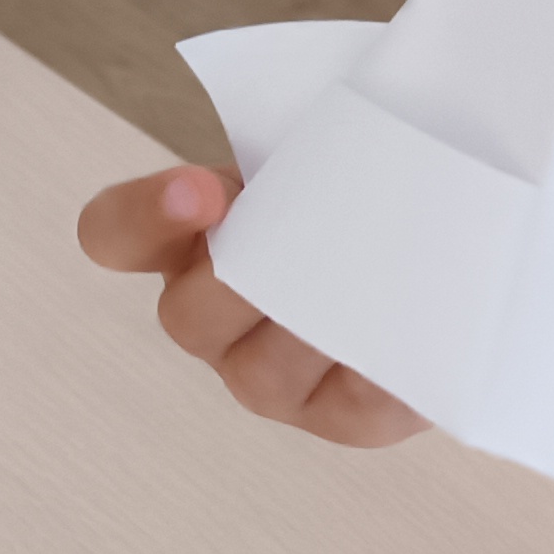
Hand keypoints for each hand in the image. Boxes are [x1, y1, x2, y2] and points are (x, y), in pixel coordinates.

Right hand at [75, 165, 425, 446]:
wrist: (440, 256)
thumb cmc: (363, 193)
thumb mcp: (324, 148)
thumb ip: (303, 137)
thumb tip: (334, 134)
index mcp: (186, 242)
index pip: (114, 233)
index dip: (145, 214)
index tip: (203, 189)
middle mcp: (214, 320)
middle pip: (188, 315)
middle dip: (243, 278)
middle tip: (308, 241)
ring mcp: (273, 380)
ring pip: (261, 371)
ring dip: (310, 327)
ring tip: (369, 286)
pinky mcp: (348, 418)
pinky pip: (356, 406)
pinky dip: (385, 369)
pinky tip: (414, 333)